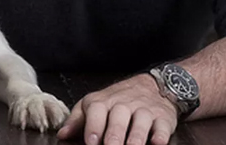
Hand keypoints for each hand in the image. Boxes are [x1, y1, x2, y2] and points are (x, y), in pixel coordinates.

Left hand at [56, 74, 177, 144]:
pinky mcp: (163, 118)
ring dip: (136, 137)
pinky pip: (162, 126)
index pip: (96, 109)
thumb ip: (78, 120)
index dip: (93, 125)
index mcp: (104, 101)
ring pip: (141, 121)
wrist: (153, 86)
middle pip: (119, 116)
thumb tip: (62, 134)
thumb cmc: (118, 101)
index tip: (91, 141)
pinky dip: (160, 135)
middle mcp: (124, 104)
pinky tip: (157, 143)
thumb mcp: (95, 105)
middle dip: (114, 135)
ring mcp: (145, 110)